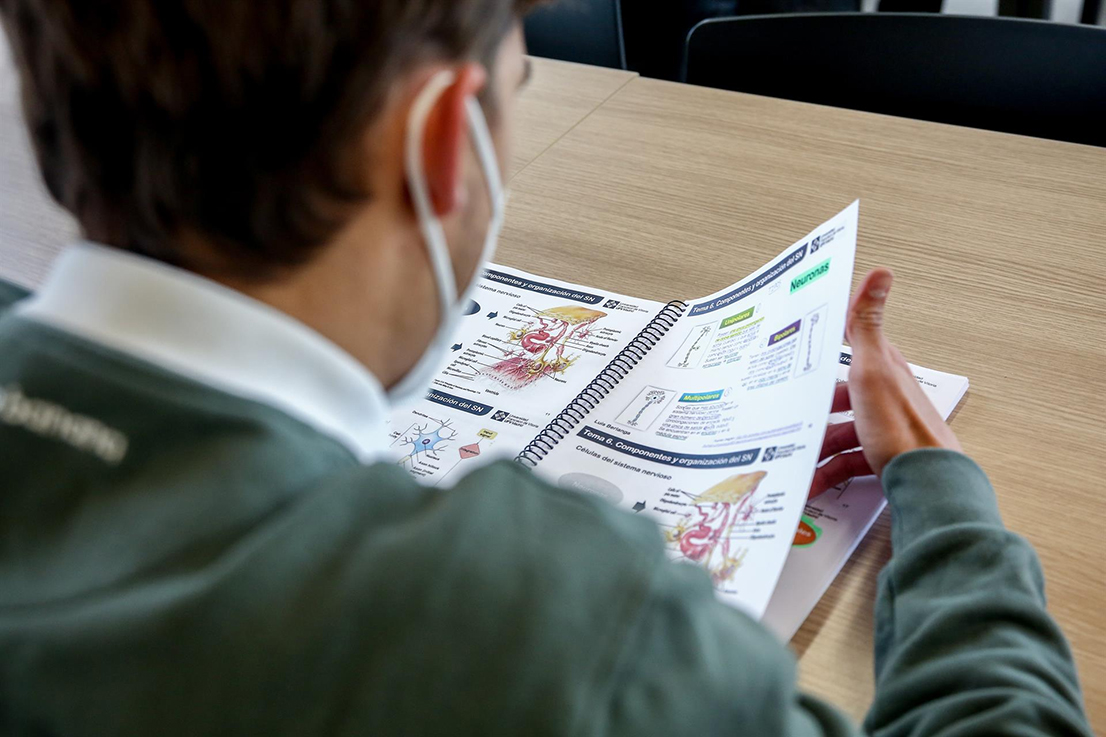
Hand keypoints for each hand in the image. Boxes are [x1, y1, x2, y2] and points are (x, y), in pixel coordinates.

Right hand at [808, 269, 960, 498]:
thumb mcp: (874, 370)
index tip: (802, 334)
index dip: (826, 337)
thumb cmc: (901, 427)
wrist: (927, 482)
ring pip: (838, 429)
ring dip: (815, 445)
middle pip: (835, 393)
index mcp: (882, 366)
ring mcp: (881, 425)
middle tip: (784, 411)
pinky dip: (827, 470)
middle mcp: (882, 394)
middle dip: (810, 406)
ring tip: (796, 456)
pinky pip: (845, 459)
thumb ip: (867, 325)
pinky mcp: (880, 454)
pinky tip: (812, 480)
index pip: (851, 341)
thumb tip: (880, 272)